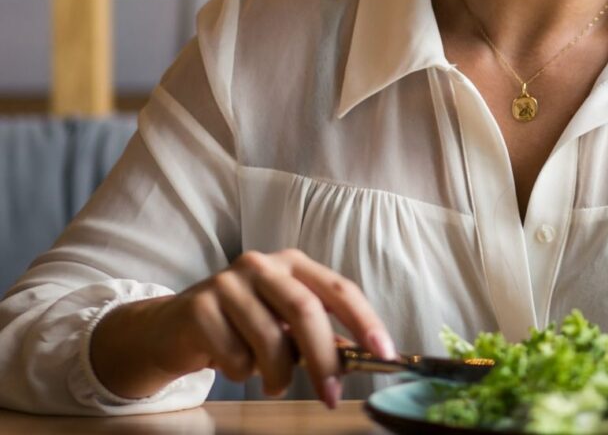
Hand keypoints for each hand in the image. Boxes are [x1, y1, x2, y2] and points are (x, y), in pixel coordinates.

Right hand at [92, 249, 395, 407]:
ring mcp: (229, 281)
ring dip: (276, 374)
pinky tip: (230, 363)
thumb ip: (319, 334)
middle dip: (323, 358)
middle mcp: (263, 264)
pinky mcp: (200, 305)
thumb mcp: (282, 325)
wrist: (171, 328)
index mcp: (293, 263)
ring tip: (272, 382)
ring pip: (269, 339)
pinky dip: (241, 373)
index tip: (384, 353)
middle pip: (305, 310)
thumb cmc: (239, 325)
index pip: (338, 288)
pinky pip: (234, 355)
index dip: (364, 320)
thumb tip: (359, 356)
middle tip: (332, 395)